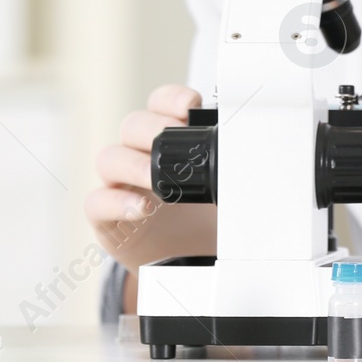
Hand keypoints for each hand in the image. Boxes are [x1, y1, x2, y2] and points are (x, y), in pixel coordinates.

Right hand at [87, 85, 216, 304]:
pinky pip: (97, 202)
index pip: (160, 104)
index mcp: (168, 140)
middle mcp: (140, 156)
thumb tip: (264, 156)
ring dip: (133, 164)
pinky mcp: (108, 219)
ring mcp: (121, 186)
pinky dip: (116, 202)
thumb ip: (234, 168)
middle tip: (174, 142)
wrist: (190, 262)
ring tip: (155, 181)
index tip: (190, 107)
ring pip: (109, 157)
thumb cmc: (204, 218)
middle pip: (132, 125)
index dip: (171, 100)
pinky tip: (140, 208)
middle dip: (152, 129)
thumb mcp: (224, 190)